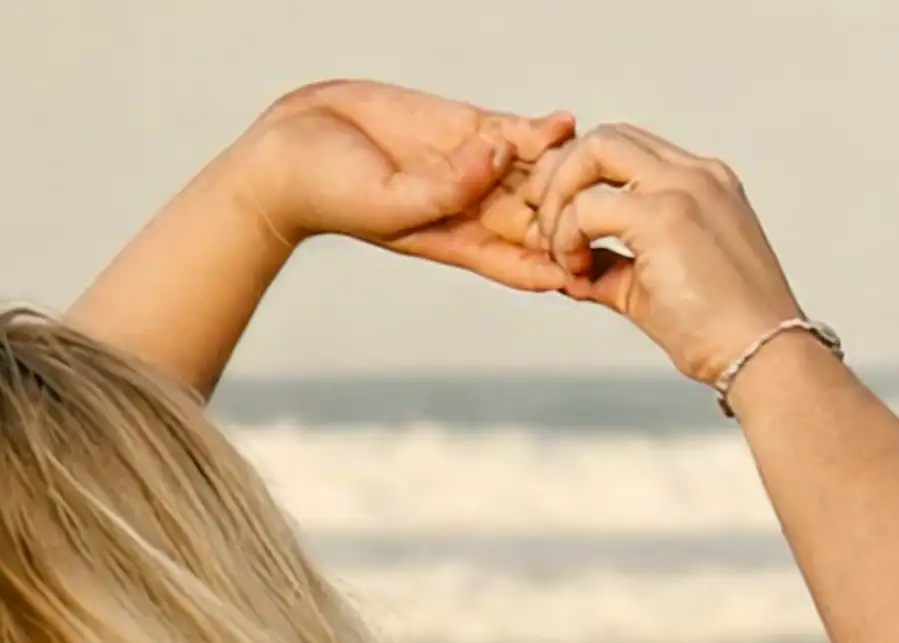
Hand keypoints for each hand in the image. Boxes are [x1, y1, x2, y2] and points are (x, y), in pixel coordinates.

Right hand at [226, 81, 577, 295]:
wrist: (293, 144)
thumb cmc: (330, 191)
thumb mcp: (390, 202)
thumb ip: (447, 188)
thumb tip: (499, 154)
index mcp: (462, 243)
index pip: (528, 263)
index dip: (564, 265)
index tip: (594, 265)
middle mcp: (476, 208)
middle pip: (545, 219)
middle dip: (577, 216)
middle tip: (605, 203)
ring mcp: (473, 165)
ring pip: (538, 173)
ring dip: (567, 169)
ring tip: (593, 160)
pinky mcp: (462, 125)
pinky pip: (514, 130)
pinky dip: (542, 128)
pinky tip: (565, 122)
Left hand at [531, 126, 813, 383]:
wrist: (764, 357)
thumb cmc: (723, 333)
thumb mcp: (659, 287)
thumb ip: (615, 266)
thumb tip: (573, 270)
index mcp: (704, 184)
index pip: (628, 150)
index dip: (584, 176)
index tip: (564, 218)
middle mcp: (696, 175)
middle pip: (607, 137)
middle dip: (562, 175)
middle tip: (547, 226)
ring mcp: (683, 188)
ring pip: (595, 150)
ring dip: (561, 197)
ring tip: (563, 252)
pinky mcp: (666, 216)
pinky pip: (589, 206)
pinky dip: (569, 236)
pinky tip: (578, 271)